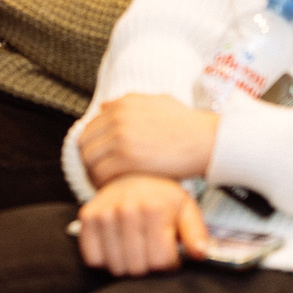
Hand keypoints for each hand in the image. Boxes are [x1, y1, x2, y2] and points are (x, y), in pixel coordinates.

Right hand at [76, 175, 207, 276]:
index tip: (169, 250)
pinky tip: (116, 246)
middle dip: (148, 265)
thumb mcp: (185, 210)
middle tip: (151, 249)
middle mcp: (126, 209)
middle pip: (138, 268)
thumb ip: (196, 233)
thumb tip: (200, 254)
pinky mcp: (86, 218)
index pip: (162, 262)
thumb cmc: (160, 198)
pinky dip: (105, 260)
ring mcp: (103, 213)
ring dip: (127, 264)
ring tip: (134, 247)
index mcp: (154, 208)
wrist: (131, 175)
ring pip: (116, 267)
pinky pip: (93, 259)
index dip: (169, 263)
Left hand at [77, 93, 219, 185]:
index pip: (89, 128)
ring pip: (90, 160)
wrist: (207, 139)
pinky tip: (116, 190)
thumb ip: (129, 102)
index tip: (99, 162)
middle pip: (85, 144)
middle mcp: (117, 118)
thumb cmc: (188, 124)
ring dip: (95, 175)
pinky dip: (104, 184)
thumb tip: (104, 106)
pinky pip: (102, 174)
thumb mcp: (158, 101)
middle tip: (100, 177)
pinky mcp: (129, 157)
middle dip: (89, 162)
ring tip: (107, 186)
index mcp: (122, 104)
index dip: (92, 148)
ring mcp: (121, 137)